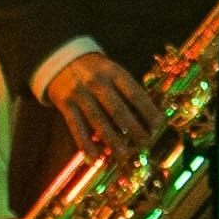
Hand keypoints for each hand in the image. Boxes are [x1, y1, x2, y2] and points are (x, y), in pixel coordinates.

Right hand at [40, 49, 163, 157]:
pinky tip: (95, 157)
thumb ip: (127, 89)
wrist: (61, 60)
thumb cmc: (96, 70)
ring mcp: (80, 94)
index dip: (148, 110)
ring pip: (98, 121)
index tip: (158, 125)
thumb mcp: (113, 71)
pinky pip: (76, 128)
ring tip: (125, 155)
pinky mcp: (65, 105)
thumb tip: (147, 116)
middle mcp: (97, 83)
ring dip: (112, 140)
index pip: (135, 93)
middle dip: (134, 129)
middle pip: (118, 110)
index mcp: (114, 72)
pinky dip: (86, 144)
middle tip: (145, 143)